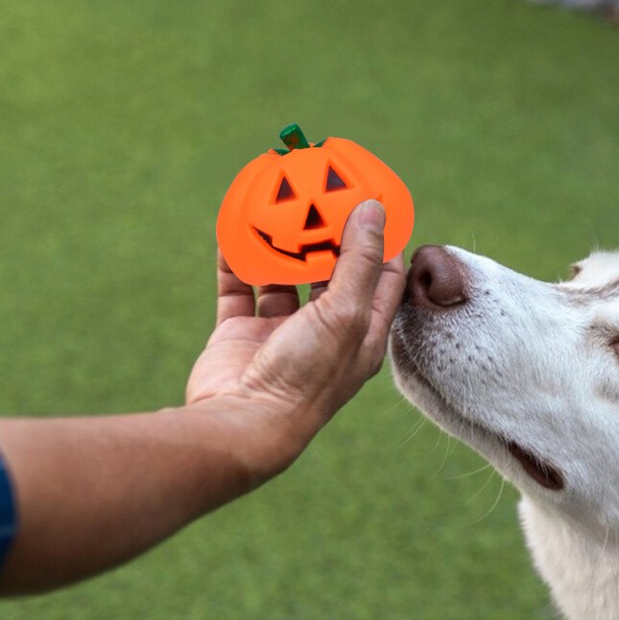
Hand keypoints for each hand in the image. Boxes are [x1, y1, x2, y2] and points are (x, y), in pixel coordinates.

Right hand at [186, 200, 405, 479]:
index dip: (383, 240)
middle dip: (327, 235)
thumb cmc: (305, 376)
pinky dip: (236, 261)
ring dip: (280, 245)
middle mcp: (325, 333)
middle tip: (321, 193)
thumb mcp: (344, 312)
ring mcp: (281, 334)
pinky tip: (234, 230)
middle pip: (332, 273)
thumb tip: (374, 209)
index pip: (383, 278)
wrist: (241, 426)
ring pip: (283, 277)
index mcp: (362, 333)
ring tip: (278, 204)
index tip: (375, 202)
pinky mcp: (240, 335)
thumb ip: (358, 260)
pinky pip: (239, 289)